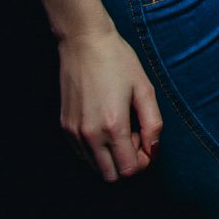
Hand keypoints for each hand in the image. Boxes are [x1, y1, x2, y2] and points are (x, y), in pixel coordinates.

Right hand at [58, 29, 161, 181]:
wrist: (84, 41)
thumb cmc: (118, 60)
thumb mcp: (144, 89)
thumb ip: (153, 124)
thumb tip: (153, 150)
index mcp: (113, 125)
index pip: (129, 170)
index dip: (143, 161)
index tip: (145, 139)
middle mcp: (90, 134)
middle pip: (111, 176)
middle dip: (127, 162)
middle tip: (132, 134)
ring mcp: (74, 132)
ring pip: (95, 167)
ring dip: (111, 156)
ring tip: (118, 127)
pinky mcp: (64, 126)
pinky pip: (82, 154)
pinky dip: (96, 149)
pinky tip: (103, 123)